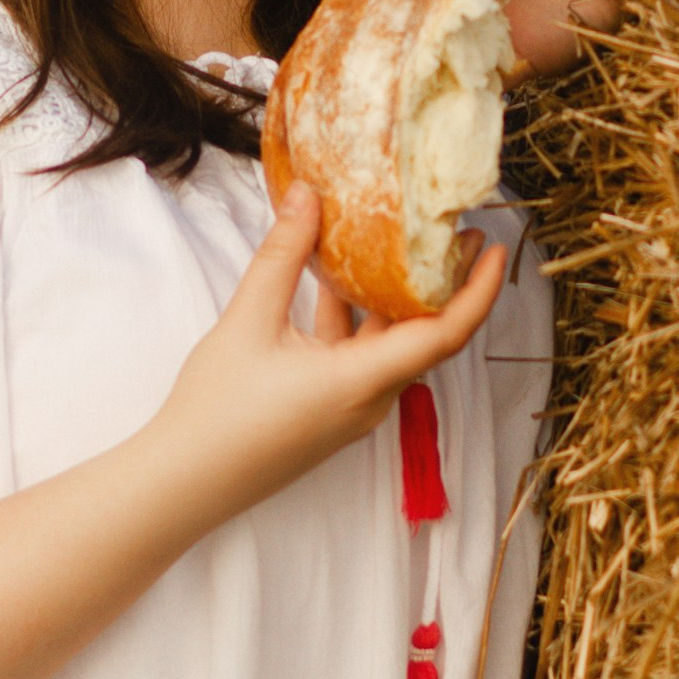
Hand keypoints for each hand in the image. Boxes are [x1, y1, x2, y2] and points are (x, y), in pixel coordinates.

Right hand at [161, 185, 506, 519]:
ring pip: (389, 345)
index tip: (494, 248)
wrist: (184, 483)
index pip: (445, 334)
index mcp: (362, 381)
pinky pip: (361, 358)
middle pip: (426, 336)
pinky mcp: (330, 412)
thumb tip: (309, 195)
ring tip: (397, 242)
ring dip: (395, 298)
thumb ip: (283, 255)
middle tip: (453, 230)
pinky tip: (335, 279)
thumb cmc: (216, 411)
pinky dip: (358, 319)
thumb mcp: (248, 320)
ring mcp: (351, 410)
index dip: (478, 290)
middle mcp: (370, 400)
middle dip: (444, 283)